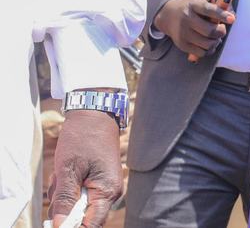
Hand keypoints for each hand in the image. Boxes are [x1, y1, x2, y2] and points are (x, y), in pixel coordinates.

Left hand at [48, 109, 121, 227]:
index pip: (91, 225)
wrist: (94, 116)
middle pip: (83, 217)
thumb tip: (60, 225)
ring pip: (79, 205)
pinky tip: (68, 173)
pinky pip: (81, 195)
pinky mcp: (100, 182)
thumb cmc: (82, 139)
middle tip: (59, 185)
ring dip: (65, 195)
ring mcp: (106, 187)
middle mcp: (111, 193)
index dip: (71, 227)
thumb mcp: (67, 169)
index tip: (56, 222)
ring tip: (63, 174)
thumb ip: (65, 199)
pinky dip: (70, 188)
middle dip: (65, 207)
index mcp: (107, 191)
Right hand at [154, 0, 233, 57]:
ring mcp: (183, 33)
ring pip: (207, 44)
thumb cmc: (193, 4)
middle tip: (222, 28)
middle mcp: (186, 18)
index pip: (208, 10)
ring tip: (216, 36)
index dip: (221, 15)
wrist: (169, 15)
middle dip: (221, 31)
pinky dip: (210, 50)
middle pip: (210, 31)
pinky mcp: (182, 44)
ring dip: (217, 41)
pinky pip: (202, 53)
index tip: (231, 19)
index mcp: (194, 4)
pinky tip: (209, 43)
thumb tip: (232, 12)